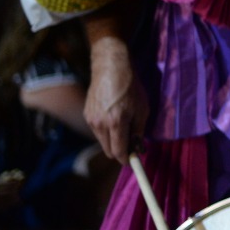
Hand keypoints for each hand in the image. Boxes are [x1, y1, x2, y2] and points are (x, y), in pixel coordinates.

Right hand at [86, 44, 146, 162]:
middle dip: (119, 151)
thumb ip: (138, 130)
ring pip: (102, 141)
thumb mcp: (143, 108)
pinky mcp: (86, 113)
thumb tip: (137, 146)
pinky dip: (105, 131)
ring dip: (112, 140)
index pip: (118, 151)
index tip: (132, 161)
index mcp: (116, 123)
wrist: (111, 68)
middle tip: (130, 146)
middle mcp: (100, 124)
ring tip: (123, 128)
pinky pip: (97, 130)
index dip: (125, 159)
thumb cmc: (131, 87)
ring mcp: (91, 119)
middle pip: (108, 150)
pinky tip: (113, 119)